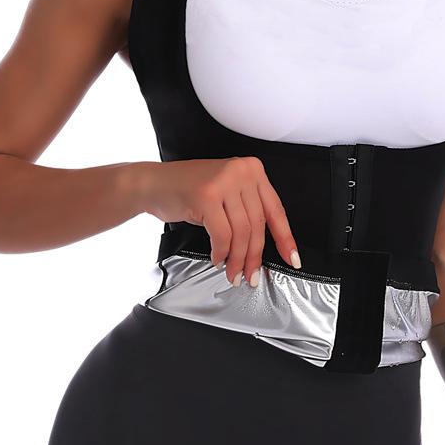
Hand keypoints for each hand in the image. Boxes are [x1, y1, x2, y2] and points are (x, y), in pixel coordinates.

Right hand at [137, 157, 300, 285]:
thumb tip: (263, 246)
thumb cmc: (187, 191)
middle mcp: (241, 172)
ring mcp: (224, 182)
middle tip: (251, 275)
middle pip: (257, 224)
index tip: (292, 259)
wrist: (153, 183)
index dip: (285, 239)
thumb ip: (246, 209)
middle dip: (254, 256)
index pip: (275, 210)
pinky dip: (221, 252)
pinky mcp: (207, 196)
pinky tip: (217, 259)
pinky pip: (222, 234)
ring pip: (242, 232)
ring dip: (238, 259)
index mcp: (252, 169)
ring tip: (233, 273)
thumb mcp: (226, 192)